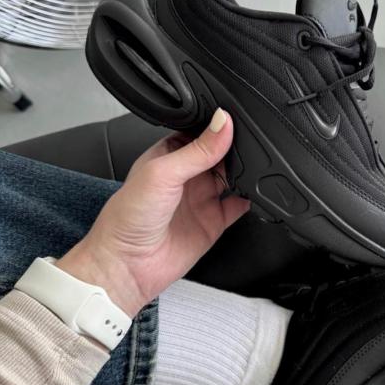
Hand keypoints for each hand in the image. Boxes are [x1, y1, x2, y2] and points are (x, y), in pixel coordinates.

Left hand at [56, 109, 249, 316]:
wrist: (127, 265)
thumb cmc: (128, 217)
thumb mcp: (163, 172)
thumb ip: (197, 150)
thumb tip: (223, 123)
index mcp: (169, 155)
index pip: (201, 133)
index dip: (218, 126)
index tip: (237, 119)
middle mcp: (187, 175)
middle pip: (221, 154)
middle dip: (236, 148)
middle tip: (251, 142)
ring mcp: (201, 198)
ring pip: (233, 177)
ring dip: (246, 170)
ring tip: (256, 164)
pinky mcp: (214, 222)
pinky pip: (239, 205)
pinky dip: (251, 198)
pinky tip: (256, 190)